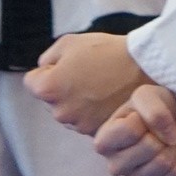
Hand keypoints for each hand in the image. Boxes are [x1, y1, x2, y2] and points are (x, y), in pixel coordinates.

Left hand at [25, 32, 143, 136]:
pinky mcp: (97, 132)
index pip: (32, 82)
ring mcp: (79, 125)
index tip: (67, 65)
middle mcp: (60, 112)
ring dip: (78, 101)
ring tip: (101, 85)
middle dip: (63, 88)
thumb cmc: (107, 52)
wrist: (144, 68)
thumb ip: (47, 58)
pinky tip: (107, 97)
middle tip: (87, 74)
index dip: (47, 70)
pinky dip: (93, 111)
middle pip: (51, 99)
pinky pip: (86, 121)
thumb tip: (42, 70)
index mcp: (49, 89)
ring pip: (69, 111)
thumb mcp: (69, 43)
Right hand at [96, 82, 175, 175]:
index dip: (145, 119)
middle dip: (160, 135)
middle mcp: (114, 163)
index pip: (130, 130)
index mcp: (104, 140)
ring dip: (171, 148)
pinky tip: (175, 156)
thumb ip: (154, 111)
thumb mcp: (148, 96)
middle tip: (158, 132)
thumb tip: (170, 139)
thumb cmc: (155, 107)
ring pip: (162, 164)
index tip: (143, 117)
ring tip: (167, 142)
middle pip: (148, 148)